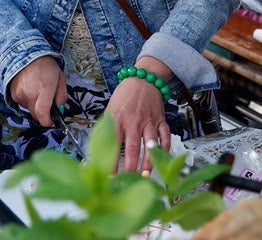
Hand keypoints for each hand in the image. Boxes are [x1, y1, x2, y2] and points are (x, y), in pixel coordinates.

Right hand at [8, 56, 66, 127]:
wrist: (26, 55)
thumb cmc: (46, 67)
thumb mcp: (61, 79)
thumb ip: (62, 96)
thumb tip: (60, 110)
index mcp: (45, 88)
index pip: (43, 113)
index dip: (48, 121)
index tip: (52, 121)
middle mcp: (30, 93)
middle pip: (37, 114)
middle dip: (44, 113)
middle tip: (48, 104)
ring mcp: (20, 94)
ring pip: (30, 109)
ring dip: (36, 106)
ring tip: (39, 92)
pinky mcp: (14, 95)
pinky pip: (23, 104)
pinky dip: (28, 101)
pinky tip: (31, 90)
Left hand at [106, 57, 171, 172]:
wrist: (143, 79)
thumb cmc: (124, 96)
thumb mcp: (109, 110)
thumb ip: (106, 129)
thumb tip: (97, 150)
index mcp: (118, 120)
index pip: (113, 146)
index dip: (111, 163)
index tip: (109, 177)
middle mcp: (134, 122)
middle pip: (133, 149)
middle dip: (130, 168)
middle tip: (128, 181)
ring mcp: (149, 121)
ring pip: (150, 145)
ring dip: (148, 162)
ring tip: (145, 175)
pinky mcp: (160, 120)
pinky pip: (165, 137)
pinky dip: (165, 149)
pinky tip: (161, 159)